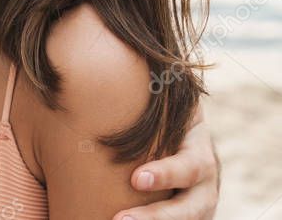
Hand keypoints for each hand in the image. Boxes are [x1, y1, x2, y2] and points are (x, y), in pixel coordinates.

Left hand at [112, 102, 218, 219]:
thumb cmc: (161, 113)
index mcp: (198, 147)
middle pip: (191, 208)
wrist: (180, 134)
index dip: (166, 174)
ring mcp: (200, 203)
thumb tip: (76, 76)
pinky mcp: (190, 215)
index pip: (190, 166)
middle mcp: (205, 182)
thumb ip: (143, 95)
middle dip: (158, 217)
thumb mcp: (164, 103)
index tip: (136, 179)